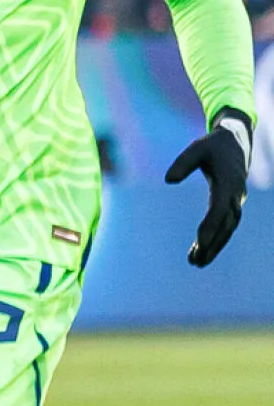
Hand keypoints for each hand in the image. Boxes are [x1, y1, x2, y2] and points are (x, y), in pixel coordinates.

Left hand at [168, 109, 250, 266]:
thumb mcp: (197, 148)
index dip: (210, 225)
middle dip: (212, 244)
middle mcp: (236, 196)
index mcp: (228, 182)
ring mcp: (237, 202)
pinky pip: (225, 226)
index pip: (219, 208)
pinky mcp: (233, 205)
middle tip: (195, 261)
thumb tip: (168, 180)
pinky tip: (201, 250)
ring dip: (214, 247)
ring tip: (195, 262)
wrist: (237, 143)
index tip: (200, 241)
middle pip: (225, 225)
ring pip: (227, 229)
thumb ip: (183, 162)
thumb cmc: (213, 146)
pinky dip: (215, 238)